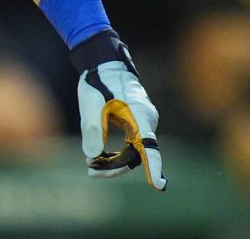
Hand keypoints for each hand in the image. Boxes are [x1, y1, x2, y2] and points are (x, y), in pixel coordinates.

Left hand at [72, 29, 166, 190]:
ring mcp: (144, 122)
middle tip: (91, 171)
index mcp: (139, 113)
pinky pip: (131, 144)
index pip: (149, 145)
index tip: (159, 185)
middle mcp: (147, 120)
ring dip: (113, 162)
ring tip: (91, 166)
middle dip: (115, 167)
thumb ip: (92, 128)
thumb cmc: (99, 81)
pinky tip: (98, 158)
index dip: (153, 166)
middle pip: (136, 154)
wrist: (106, 64)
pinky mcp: (138, 124)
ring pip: (133, 151)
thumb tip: (92, 156)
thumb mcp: (91, 103)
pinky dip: (115, 153)